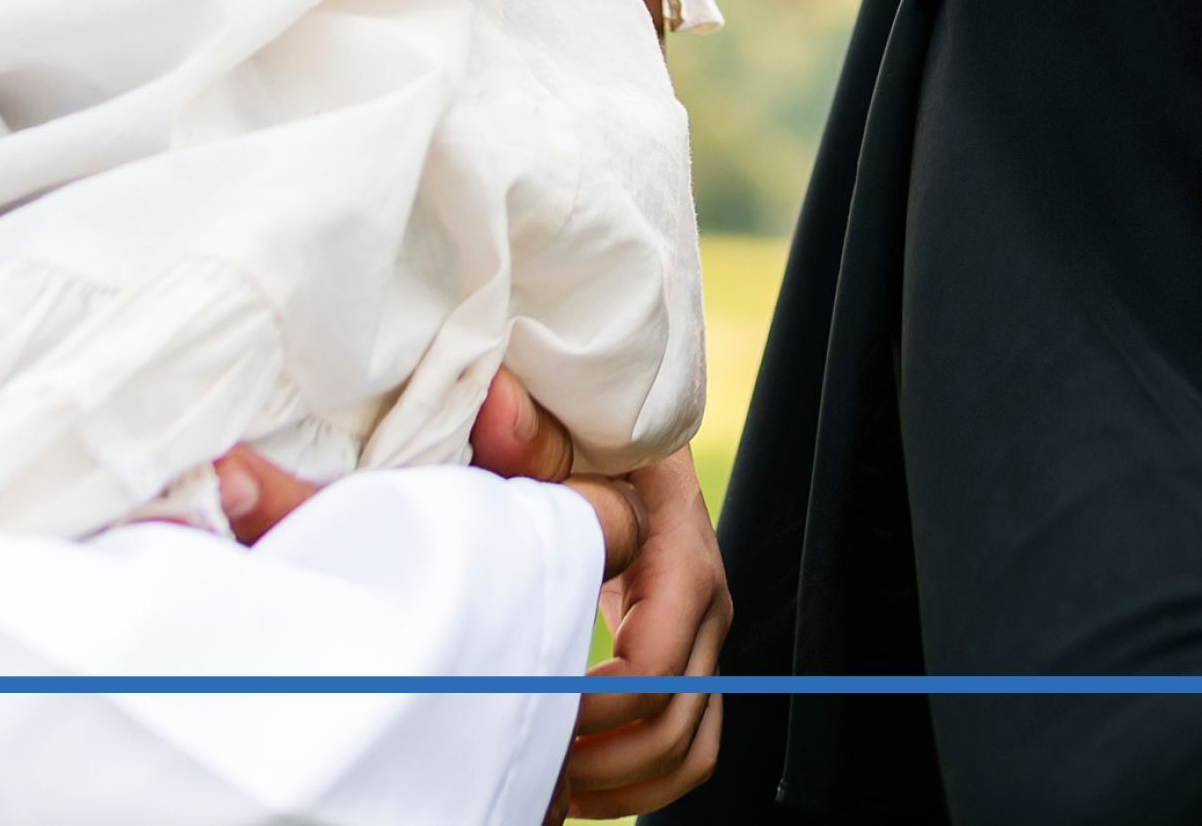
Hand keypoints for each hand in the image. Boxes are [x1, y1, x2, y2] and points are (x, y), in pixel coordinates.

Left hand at [466, 370, 723, 816]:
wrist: (619, 435)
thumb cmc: (585, 432)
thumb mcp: (560, 426)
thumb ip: (529, 429)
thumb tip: (497, 414)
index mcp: (679, 547)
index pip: (656, 662)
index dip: (594, 708)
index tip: (528, 708)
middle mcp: (703, 599)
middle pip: (679, 719)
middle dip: (605, 760)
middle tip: (534, 767)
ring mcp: (701, 634)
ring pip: (695, 747)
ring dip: (628, 784)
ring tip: (556, 786)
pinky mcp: (685, 657)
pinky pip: (690, 744)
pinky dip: (643, 783)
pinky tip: (579, 784)